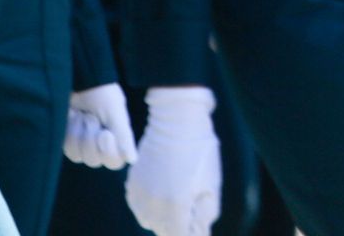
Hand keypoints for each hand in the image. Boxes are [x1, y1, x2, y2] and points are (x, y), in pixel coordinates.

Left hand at [64, 83, 137, 169]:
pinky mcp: (68, 140)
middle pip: (94, 161)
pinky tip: (73, 116)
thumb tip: (133, 159)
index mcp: (117, 139)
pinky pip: (67, 149)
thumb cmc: (102, 93)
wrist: (80, 80)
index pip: (114, 162)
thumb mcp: (115, 112)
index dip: (109, 152)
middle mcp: (100, 145)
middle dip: (90, 137)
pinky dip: (69, 132)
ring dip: (78, 133)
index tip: (105, 133)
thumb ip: (124, 136)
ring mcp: (82, 144)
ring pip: (78, 156)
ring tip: (81, 114)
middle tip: (90, 117)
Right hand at [126, 87, 221, 235]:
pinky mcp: (132, 184)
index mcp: (175, 206)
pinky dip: (150, 205)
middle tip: (191, 213)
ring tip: (178, 199)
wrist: (177, 120)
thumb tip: (199, 229)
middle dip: (178, 226)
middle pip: (163, 230)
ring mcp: (139, 194)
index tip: (198, 227)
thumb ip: (206, 213)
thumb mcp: (212, 183)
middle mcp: (152, 204)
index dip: (191, 233)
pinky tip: (163, 192)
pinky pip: (139, 206)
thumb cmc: (200, 150)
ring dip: (163, 217)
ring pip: (149, 220)